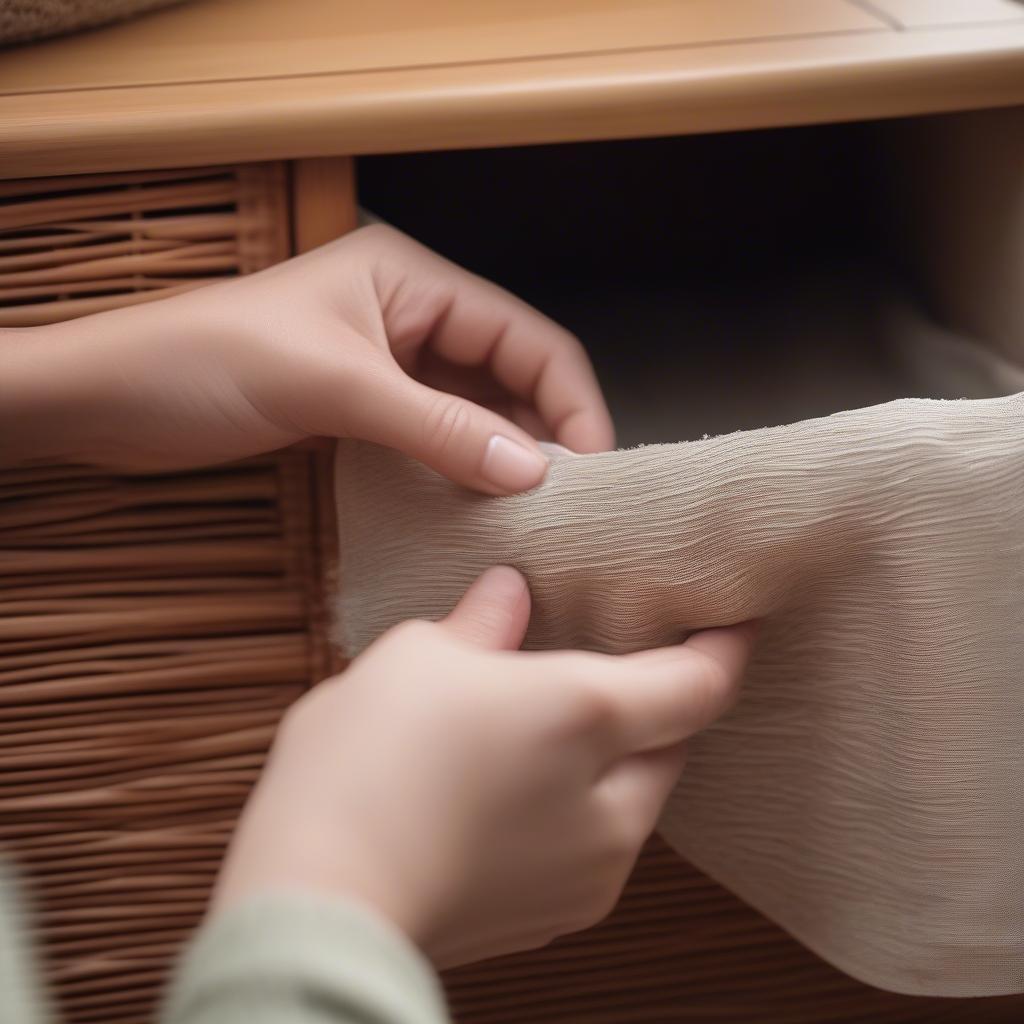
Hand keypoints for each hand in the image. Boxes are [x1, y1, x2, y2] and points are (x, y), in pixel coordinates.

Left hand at [1, 224, 612, 492]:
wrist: (110, 400)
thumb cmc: (209, 364)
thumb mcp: (335, 387)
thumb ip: (438, 427)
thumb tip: (534, 472)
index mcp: (415, 280)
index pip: (525, 336)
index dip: (569, 400)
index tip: (594, 468)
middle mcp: (412, 318)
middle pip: (509, 376)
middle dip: (544, 434)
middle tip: (572, 504)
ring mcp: (389, 368)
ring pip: (475, 413)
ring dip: (505, 459)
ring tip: (536, 517)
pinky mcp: (365, 413)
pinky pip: (435, 441)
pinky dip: (461, 472)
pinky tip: (479, 510)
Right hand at [211, 567, 754, 966]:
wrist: (321, 903)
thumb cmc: (363, 765)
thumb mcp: (415, 659)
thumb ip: (482, 624)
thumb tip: (508, 595)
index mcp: (585, 715)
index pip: (699, 683)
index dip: (727, 648)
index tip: (739, 619)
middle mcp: (610, 800)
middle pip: (675, 741)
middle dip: (664, 702)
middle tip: (628, 662)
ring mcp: (591, 870)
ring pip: (638, 798)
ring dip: (618, 758)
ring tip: (556, 727)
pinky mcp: (557, 916)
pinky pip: (598, 844)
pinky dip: (583, 806)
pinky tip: (524, 788)